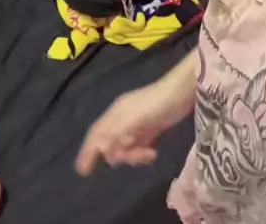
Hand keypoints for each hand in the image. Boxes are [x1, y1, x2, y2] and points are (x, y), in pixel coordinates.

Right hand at [76, 75, 191, 174]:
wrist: (182, 93)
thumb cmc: (156, 103)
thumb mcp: (133, 118)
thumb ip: (116, 134)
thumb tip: (102, 150)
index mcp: (115, 114)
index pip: (96, 134)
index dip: (87, 152)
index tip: (82, 172)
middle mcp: (122, 119)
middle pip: (110, 145)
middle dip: (120, 155)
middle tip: (135, 155)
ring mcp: (136, 125)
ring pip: (125, 149)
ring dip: (134, 155)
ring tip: (150, 153)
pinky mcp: (149, 130)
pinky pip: (138, 148)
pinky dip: (142, 154)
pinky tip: (153, 152)